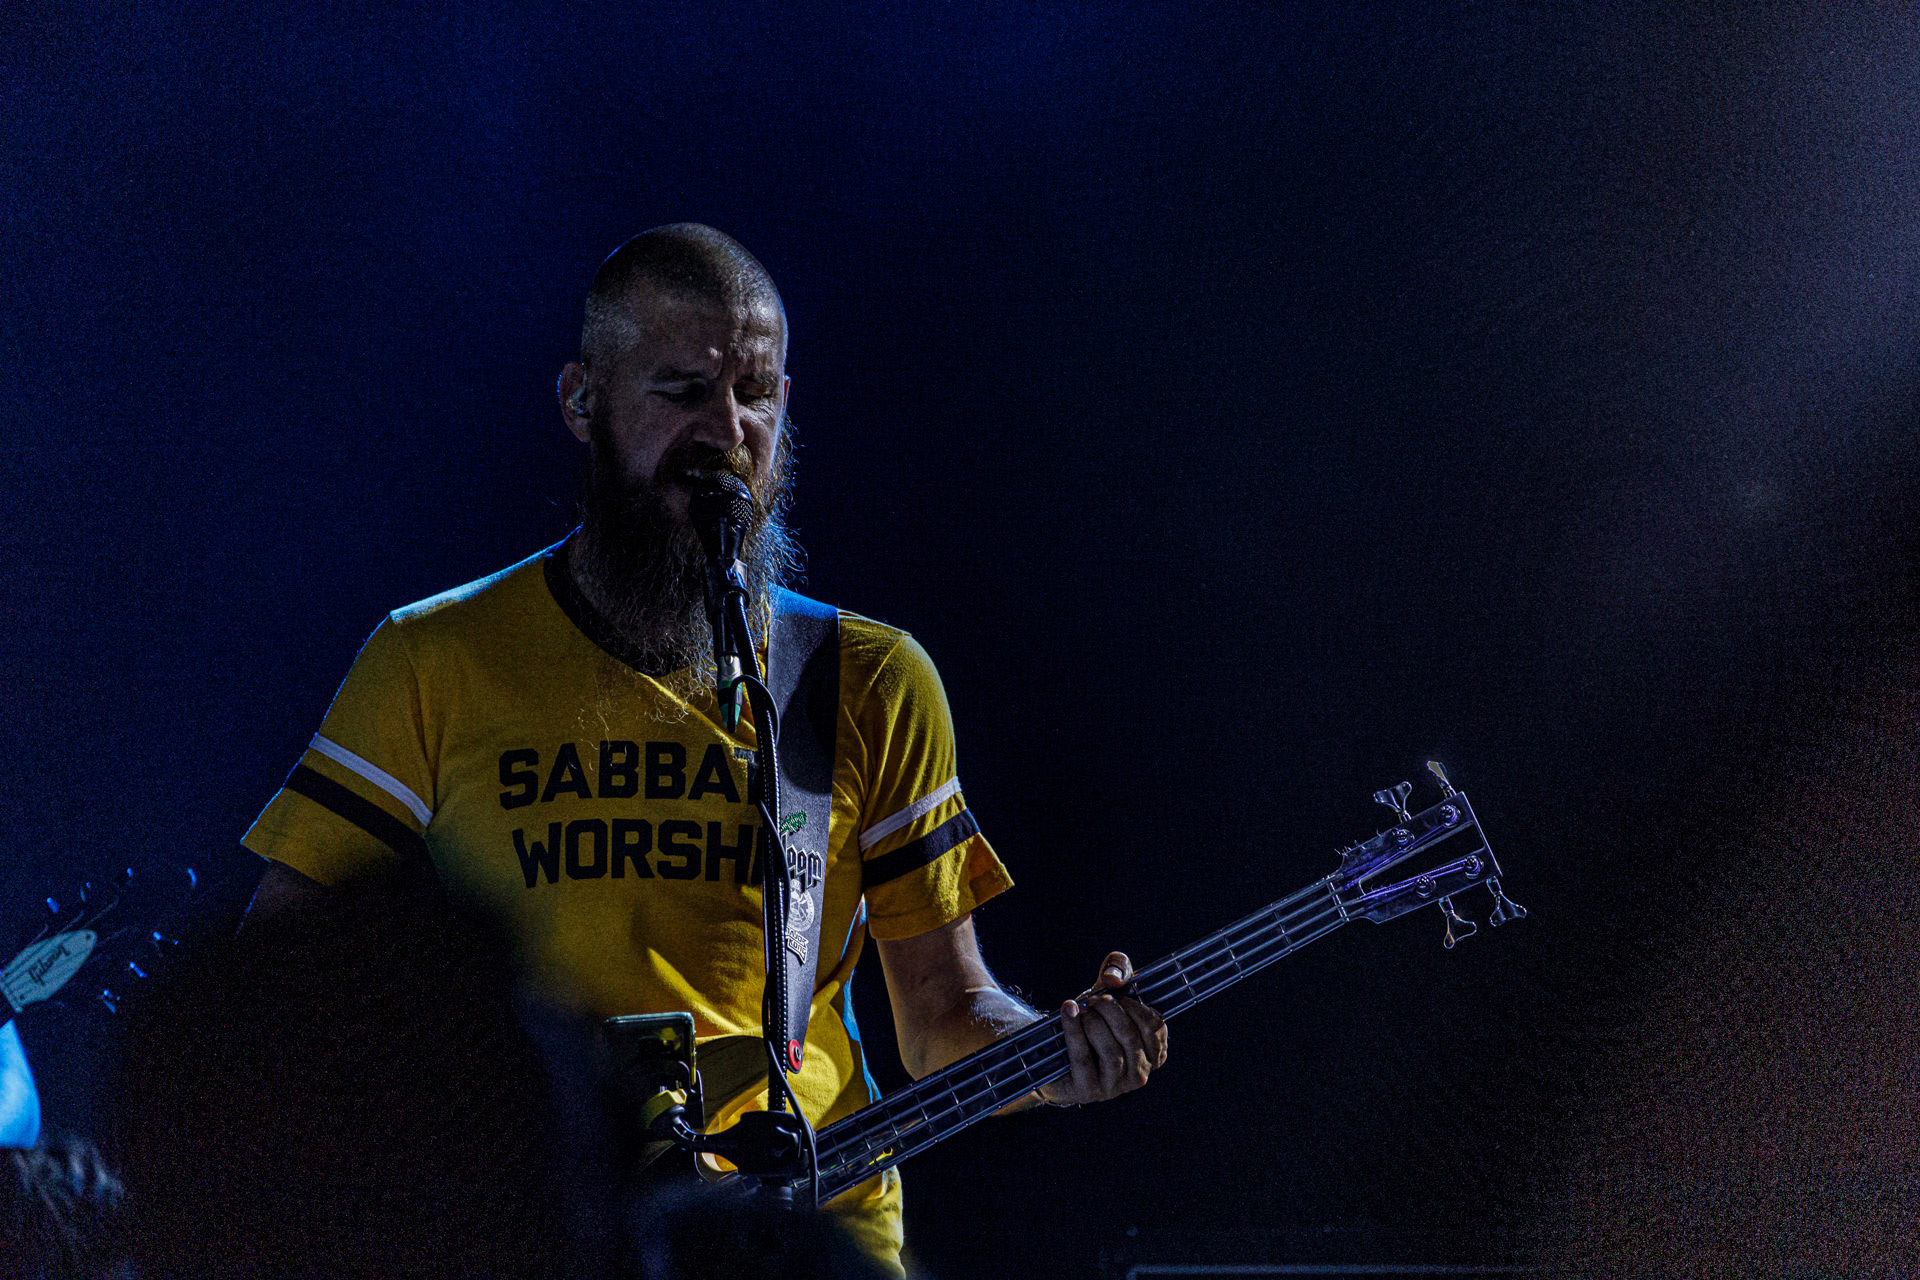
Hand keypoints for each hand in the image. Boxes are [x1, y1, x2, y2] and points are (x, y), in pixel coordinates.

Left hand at [1037, 951, 1167, 1106]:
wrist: (1055, 1055)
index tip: (1114, 994)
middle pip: (1129, 1034)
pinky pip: (1082, 1057)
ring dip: (1091, 1021)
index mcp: (1153, 1052)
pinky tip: (1068, 1010)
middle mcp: (1140, 1073)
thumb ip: (1119, 970)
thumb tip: (1112, 979)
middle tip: (1092, 1000)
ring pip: (1109, 1049)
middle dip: (1108, 1009)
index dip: (1133, 1004)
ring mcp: (1115, 1086)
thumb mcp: (1109, 991)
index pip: (1154, 1025)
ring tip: (1081, 1012)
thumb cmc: (1092, 1020)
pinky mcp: (1089, 1090)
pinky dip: (1073, 1029)